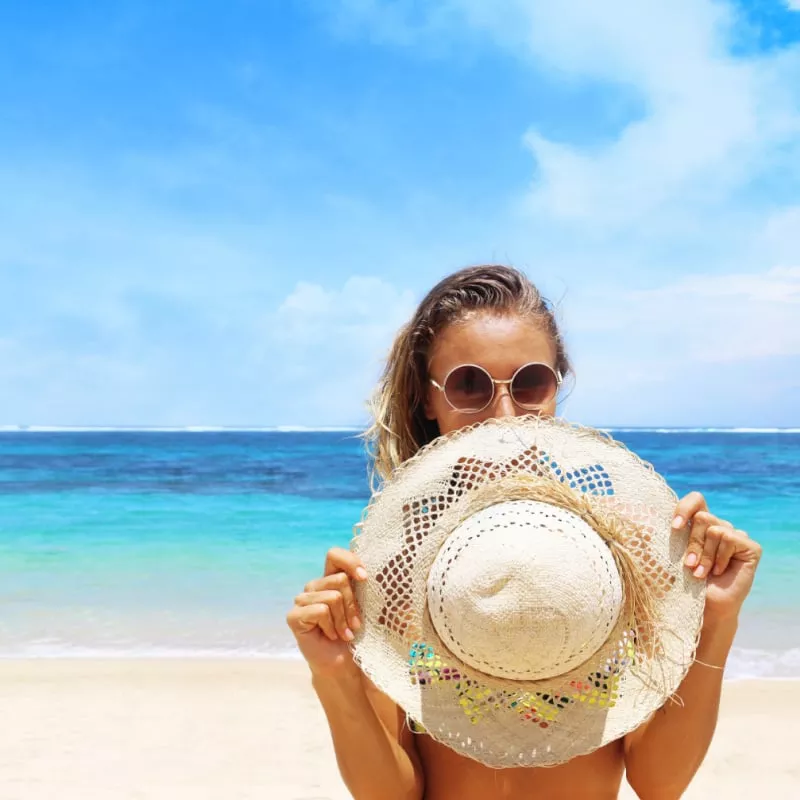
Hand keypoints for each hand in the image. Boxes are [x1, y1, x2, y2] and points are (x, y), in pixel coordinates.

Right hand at [286, 547, 367, 678]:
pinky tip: (329, 636)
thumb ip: (365, 586)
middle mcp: (314, 586)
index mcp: (330, 578)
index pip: (334, 555)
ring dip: (343, 620)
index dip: (350, 562)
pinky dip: (332, 626)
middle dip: (353, 605)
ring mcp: (302, 600)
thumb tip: (374, 571)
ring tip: (343, 633)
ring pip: (333, 597)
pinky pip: (321, 610)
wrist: (344, 664)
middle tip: (354, 625)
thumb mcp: (367, 606)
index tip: (365, 578)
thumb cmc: (357, 635)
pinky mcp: (294, 616)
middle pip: (339, 579)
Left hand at [672, 492, 761, 625]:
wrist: (703, 609)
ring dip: (705, 555)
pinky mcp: (751, 548)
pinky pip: (730, 538)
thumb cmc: (682, 583)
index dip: (685, 508)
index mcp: (700, 525)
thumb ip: (662, 533)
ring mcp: (736, 536)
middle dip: (693, 543)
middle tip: (689, 565)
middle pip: (702, 517)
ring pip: (714, 529)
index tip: (675, 527)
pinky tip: (719, 572)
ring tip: (701, 573)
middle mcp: (719, 527)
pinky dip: (719, 557)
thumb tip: (635, 514)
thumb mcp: (669, 554)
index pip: (696, 499)